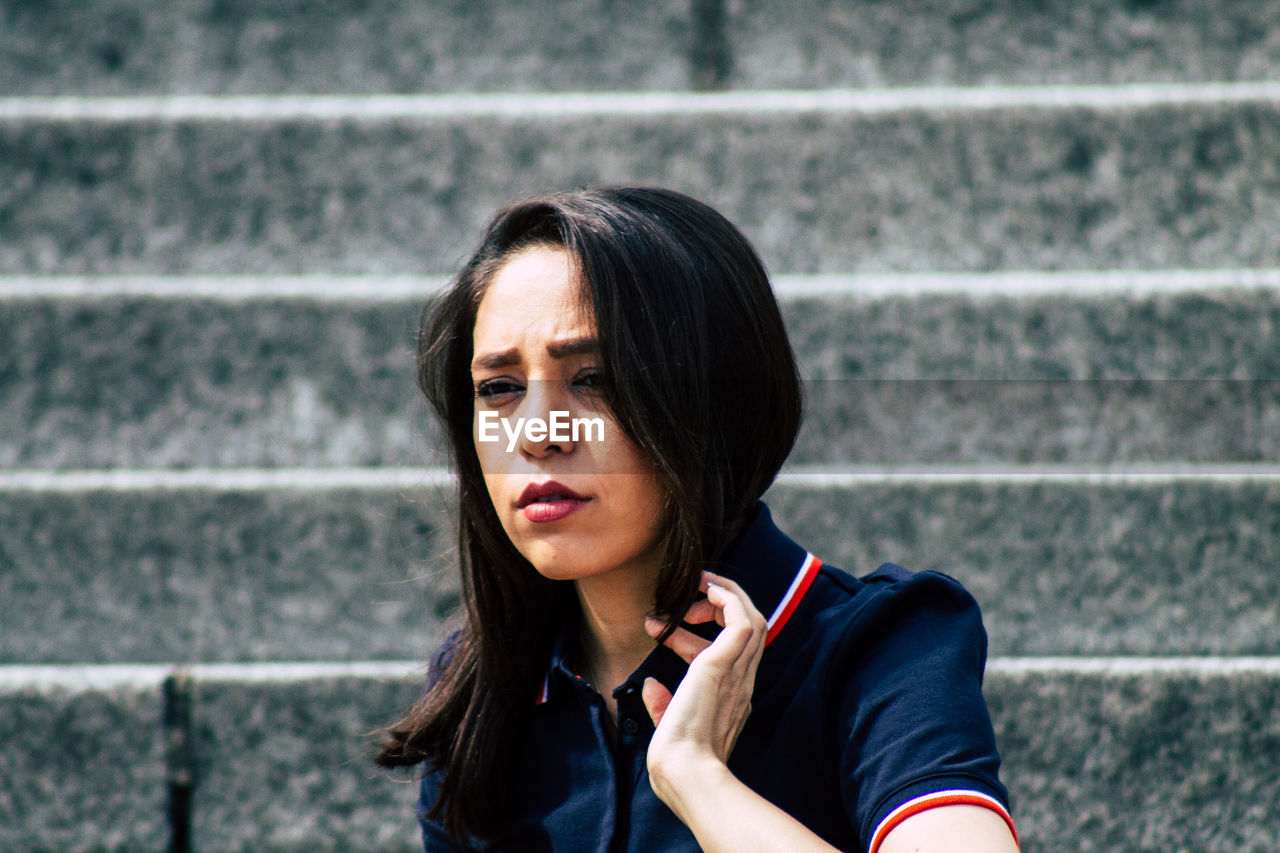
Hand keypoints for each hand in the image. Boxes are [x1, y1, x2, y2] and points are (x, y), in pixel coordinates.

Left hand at [641, 571, 766, 796]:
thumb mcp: (670, 724)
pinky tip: (704, 587)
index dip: (703, 633)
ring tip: (698, 583)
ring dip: (727, 595)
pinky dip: (726, 597)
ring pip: (752, 619)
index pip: (730, 654)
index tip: (670, 629)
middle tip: (692, 597)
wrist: (683, 770)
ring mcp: (736, 672)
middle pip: (752, 630)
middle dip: (726, 606)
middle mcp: (741, 682)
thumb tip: (650, 687)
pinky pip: (741, 619)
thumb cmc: (675, 756)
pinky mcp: (722, 664)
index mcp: (732, 697)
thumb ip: (663, 705)